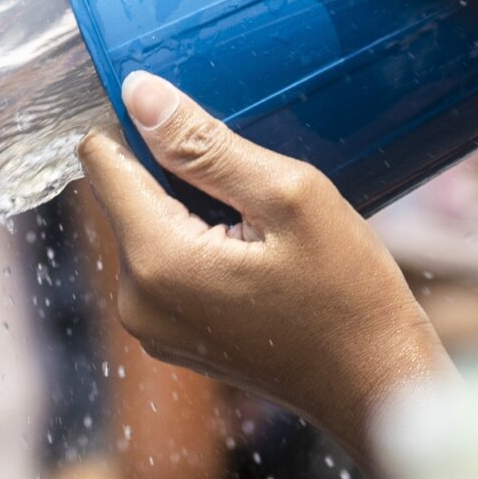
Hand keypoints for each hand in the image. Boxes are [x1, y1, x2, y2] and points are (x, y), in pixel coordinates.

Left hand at [77, 73, 449, 462]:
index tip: (189, 115)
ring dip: (187, 206)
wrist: (377, 386)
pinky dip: (195, 242)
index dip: (134, 123)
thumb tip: (138, 93)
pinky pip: (163, 265)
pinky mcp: (170, 338)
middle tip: (246, 173)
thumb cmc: (350, 296)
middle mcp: (135, 299)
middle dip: (171, 169)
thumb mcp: (289, 198)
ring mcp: (149, 325)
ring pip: (144, 227)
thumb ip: (204, 145)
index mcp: (156, 260)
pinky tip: (251, 247)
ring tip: (256, 214)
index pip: (100, 160)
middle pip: (122, 195)